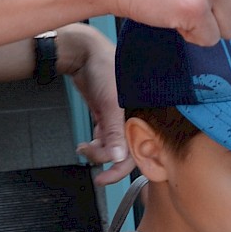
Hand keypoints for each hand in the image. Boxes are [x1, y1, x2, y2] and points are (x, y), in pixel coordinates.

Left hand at [55, 22, 130, 183]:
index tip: (105, 178)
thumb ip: (114, 133)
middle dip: (105, 157)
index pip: (140, 149)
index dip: (123, 168)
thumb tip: (118, 159)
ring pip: (113, 146)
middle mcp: (137, 118)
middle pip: (126, 151)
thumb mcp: (111, 103)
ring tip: (84, 148)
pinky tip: (85, 144)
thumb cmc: (105, 69)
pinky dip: (96, 143)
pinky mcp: (109, 116)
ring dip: (98, 151)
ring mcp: (122, 118)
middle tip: (89, 156)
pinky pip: (105, 138)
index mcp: (146, 114)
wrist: (83, 53)